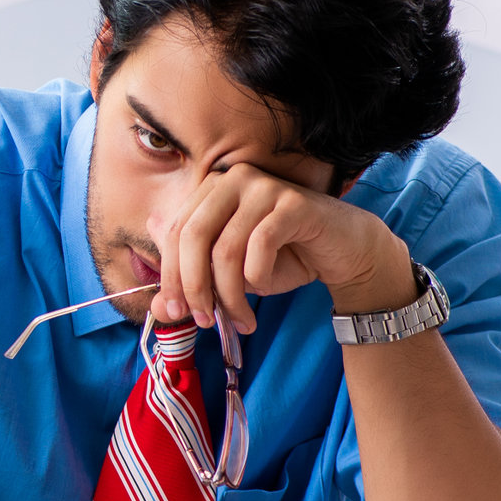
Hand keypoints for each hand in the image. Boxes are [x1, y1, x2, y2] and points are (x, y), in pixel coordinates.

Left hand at [151, 165, 417, 334]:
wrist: (342, 253)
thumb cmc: (281, 259)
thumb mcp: (230, 274)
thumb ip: (194, 283)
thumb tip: (158, 309)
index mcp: (209, 190)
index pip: (173, 232)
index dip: (169, 274)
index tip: (174, 311)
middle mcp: (232, 180)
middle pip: (193, 236)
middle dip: (193, 285)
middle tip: (204, 320)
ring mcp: (263, 187)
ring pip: (226, 248)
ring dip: (229, 294)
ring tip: (240, 321)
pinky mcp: (293, 203)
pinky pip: (260, 244)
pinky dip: (257, 276)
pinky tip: (263, 289)